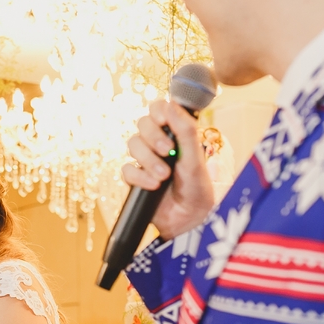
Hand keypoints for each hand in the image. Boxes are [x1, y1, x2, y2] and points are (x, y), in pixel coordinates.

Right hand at [121, 99, 214, 239]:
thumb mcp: (194, 157)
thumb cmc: (197, 188)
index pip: (158, 109)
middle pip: (142, 123)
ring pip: (132, 144)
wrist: (188, 219)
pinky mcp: (135, 179)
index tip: (164, 120)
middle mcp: (158, 143)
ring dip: (148, 160)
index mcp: (175, 133)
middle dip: (153, 137)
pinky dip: (140, 177)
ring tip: (163, 176)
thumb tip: (170, 104)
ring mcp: (145, 160)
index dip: (158, 111)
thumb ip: (185, 130)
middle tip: (167, 151)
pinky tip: (153, 186)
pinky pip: (126, 169)